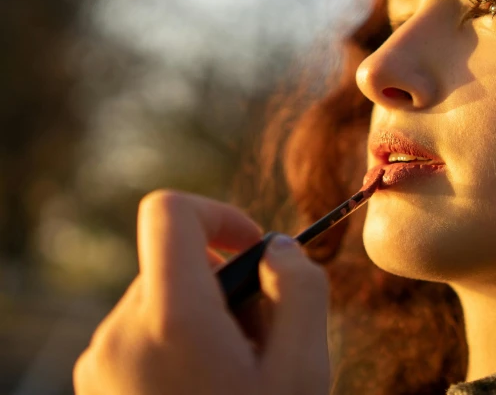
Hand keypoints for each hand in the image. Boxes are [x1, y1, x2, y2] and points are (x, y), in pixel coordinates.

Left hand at [73, 190, 330, 394]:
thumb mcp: (305, 367)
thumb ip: (301, 287)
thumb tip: (278, 248)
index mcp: (170, 320)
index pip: (170, 213)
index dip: (219, 214)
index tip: (255, 250)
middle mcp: (119, 334)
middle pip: (175, 261)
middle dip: (227, 284)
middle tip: (264, 339)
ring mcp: (100, 362)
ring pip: (162, 299)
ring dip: (207, 317)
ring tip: (239, 373)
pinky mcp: (96, 384)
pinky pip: (142, 333)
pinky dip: (181, 342)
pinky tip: (211, 387)